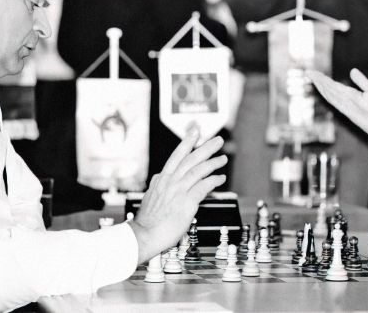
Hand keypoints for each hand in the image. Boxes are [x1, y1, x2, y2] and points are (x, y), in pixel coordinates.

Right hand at [130, 132, 226, 261]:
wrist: (145, 235)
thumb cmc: (148, 220)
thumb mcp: (150, 195)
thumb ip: (158, 184)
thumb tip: (160, 176)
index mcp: (161, 179)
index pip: (176, 156)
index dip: (187, 143)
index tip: (194, 132)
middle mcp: (170, 182)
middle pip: (191, 159)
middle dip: (206, 147)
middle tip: (217, 140)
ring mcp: (179, 191)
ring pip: (199, 170)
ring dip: (213, 163)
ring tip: (222, 158)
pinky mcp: (187, 202)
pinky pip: (204, 187)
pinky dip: (213, 181)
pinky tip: (220, 178)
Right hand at [307, 68, 367, 138]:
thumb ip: (361, 81)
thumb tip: (352, 70)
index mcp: (349, 94)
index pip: (333, 85)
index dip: (323, 78)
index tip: (313, 72)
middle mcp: (344, 100)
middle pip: (328, 88)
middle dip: (318, 80)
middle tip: (308, 72)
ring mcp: (345, 106)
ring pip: (330, 94)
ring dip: (321, 86)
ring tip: (313, 77)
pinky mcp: (350, 112)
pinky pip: (338, 102)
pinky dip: (331, 95)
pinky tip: (325, 89)